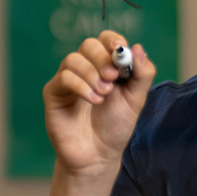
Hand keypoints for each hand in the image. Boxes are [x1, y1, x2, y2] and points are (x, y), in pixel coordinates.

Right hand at [43, 30, 155, 175]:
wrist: (98, 155)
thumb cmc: (116, 126)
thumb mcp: (136, 100)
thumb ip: (142, 75)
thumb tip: (138, 47)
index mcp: (106, 66)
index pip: (106, 40)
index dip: (113, 40)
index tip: (120, 50)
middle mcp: (86, 68)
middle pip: (88, 45)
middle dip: (102, 57)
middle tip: (113, 76)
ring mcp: (68, 79)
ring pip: (73, 59)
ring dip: (91, 74)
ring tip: (103, 95)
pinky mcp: (54, 93)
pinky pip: (63, 78)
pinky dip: (80, 86)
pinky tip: (93, 101)